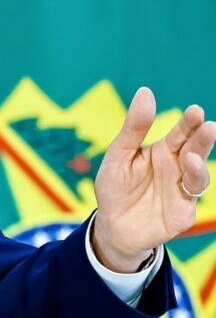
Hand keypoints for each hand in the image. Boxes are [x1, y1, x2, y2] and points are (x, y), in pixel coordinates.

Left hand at [93, 87, 215, 272]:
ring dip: (200, 161)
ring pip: (198, 172)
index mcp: (164, 151)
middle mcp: (178, 167)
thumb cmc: (115, 187)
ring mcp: (183, 188)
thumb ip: (134, 128)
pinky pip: (192, 195)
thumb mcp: (119, 155)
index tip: (195, 110)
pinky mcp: (183, 210)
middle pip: (195, 149)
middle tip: (207, 125)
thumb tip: (145, 92)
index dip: (189, 122)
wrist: (111, 225)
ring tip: (194, 154)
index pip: (181, 133)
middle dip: (203, 137)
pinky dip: (192, 181)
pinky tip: (189, 168)